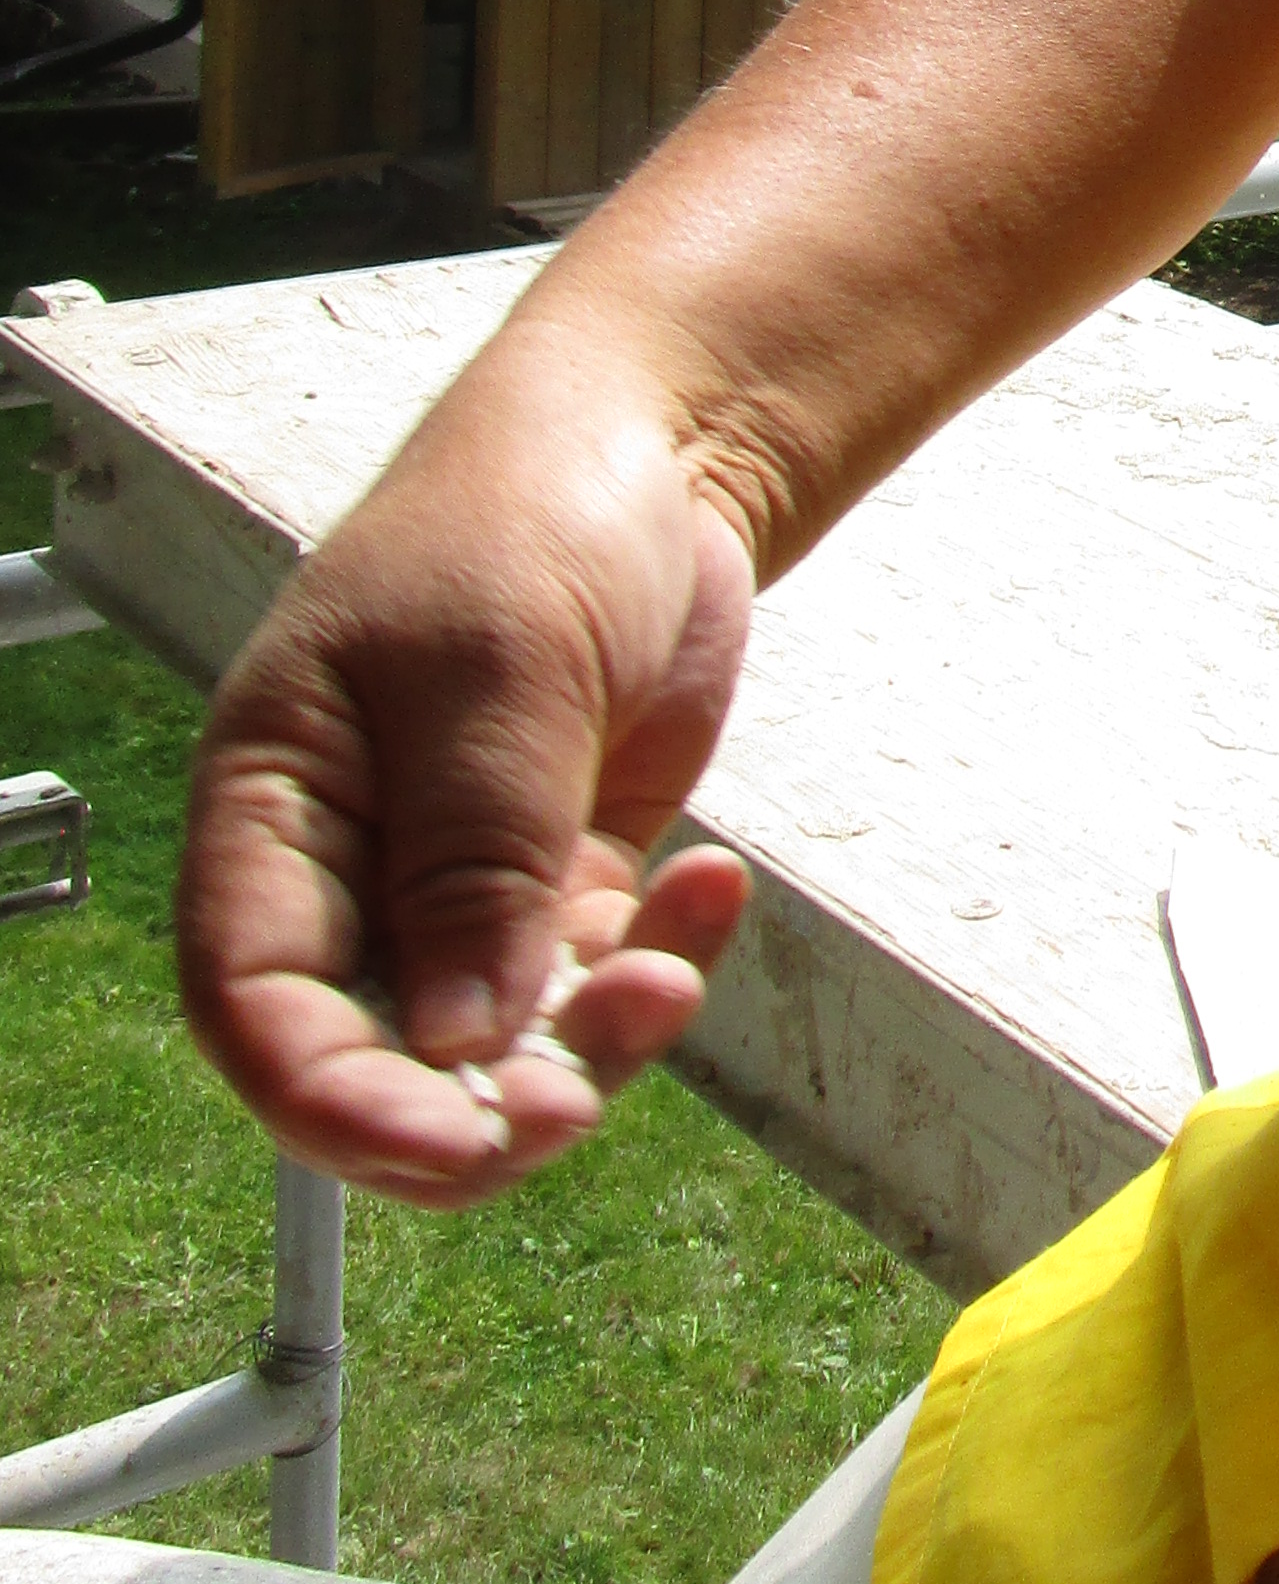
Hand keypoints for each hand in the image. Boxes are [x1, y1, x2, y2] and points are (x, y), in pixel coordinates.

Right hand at [175, 328, 756, 1201]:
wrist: (654, 442)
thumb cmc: (528, 515)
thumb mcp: (496, 673)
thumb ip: (475, 858)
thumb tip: (458, 1043)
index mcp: (273, 812)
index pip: (259, 1009)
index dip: (337, 1105)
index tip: (455, 1141)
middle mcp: (351, 869)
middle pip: (381, 1059)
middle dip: (482, 1103)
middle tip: (585, 1094)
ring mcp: (460, 883)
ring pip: (501, 1044)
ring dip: (591, 1040)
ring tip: (675, 970)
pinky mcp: (562, 878)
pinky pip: (596, 979)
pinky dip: (660, 964)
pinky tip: (714, 884)